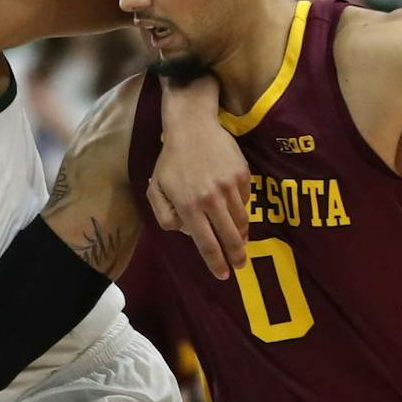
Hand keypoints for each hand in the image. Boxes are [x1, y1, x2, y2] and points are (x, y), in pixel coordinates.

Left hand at [146, 109, 251, 279]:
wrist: (192, 126)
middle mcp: (211, 200)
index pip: (206, 244)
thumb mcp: (156, 190)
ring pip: (241, 222)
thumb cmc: (170, 161)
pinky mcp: (242, 176)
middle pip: (230, 238)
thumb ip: (166, 217)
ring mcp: (230, 187)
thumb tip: (187, 233)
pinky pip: (245, 201)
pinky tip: (235, 211)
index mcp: (189, 206)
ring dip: (241, 236)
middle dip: (237, 256)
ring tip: (240, 242)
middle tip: (240, 265)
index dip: (216, 263)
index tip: (223, 274)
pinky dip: (241, 210)